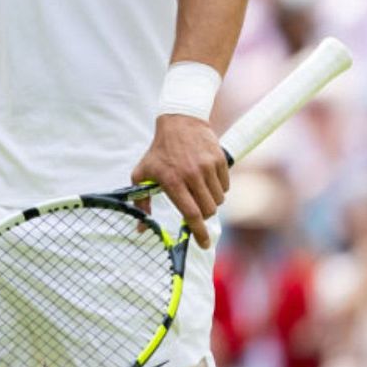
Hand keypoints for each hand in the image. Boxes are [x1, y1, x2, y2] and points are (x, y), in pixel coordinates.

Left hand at [130, 115, 228, 248]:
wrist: (180, 121)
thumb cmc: (158, 151)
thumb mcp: (142, 173)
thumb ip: (141, 201)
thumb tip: (141, 229)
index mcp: (172, 181)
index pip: (190, 214)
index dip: (198, 233)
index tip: (204, 244)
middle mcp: (191, 174)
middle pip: (208, 210)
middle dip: (204, 216)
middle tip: (197, 210)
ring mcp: (207, 167)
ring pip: (219, 200)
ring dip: (212, 202)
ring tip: (200, 191)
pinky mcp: (220, 160)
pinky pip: (226, 186)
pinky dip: (219, 189)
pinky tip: (208, 180)